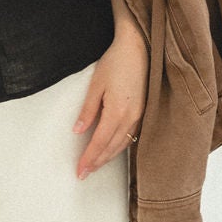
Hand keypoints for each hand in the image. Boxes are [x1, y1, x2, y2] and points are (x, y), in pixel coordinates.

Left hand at [73, 25, 147, 179]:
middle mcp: (131, 118)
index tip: (79, 171)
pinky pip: (131, 137)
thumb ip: (87, 110)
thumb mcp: (96, 84)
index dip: (89, 158)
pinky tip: (113, 150)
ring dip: (108, 157)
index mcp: (117, 112)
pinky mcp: (144, 112)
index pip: (100, 142)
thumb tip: (78, 131)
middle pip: (112, 148)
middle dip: (97, 162)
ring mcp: (140, 116)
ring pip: (122, 145)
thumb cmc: (116, 62)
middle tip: (84, 174)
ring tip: (95, 166)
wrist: (139, 48)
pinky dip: (120, 147)